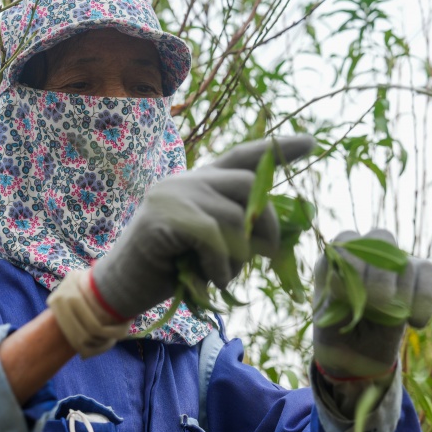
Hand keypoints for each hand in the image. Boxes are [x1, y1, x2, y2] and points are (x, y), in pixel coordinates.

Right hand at [91, 135, 314, 319]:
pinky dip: (221, 266)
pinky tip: (211, 280)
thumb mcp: (210, 246)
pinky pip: (214, 238)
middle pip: (248, 184)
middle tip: (268, 256)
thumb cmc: (167, 270)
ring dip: (241, 257)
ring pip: (236, 217)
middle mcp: (186, 179)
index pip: (243, 157)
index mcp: (198, 182)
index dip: (277, 151)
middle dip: (268, 223)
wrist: (119, 287)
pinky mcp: (164, 219)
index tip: (312, 144)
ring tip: (223, 276)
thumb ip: (237, 230)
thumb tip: (277, 234)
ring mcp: (172, 196)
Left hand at [312, 230, 431, 381]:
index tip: (346, 298)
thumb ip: (336, 297)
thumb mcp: (327, 320)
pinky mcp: (418, 274)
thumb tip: (349, 278)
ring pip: (405, 262)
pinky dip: (423, 300)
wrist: (358, 352)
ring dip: (401, 295)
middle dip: (380, 275)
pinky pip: (428, 273)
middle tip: (377, 304)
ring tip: (391, 320)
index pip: (345, 241)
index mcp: (335, 258)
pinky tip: (414, 323)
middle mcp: (365, 251)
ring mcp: (393, 260)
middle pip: (381, 238)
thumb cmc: (337, 333)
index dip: (351, 267)